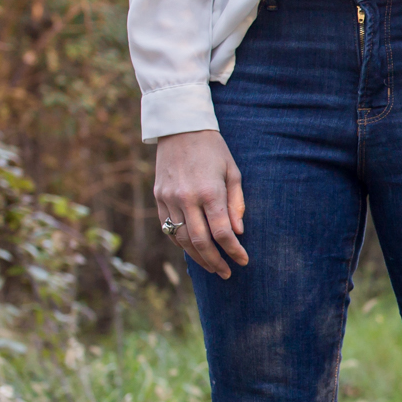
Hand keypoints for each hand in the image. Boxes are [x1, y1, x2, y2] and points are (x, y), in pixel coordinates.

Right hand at [153, 129, 247, 278]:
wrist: (179, 127)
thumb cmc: (213, 149)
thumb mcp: (233, 172)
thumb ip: (236, 204)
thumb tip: (238, 232)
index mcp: (210, 192)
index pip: (222, 232)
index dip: (234, 251)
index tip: (243, 261)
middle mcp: (187, 198)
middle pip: (200, 241)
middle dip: (215, 261)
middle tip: (226, 273)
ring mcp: (169, 198)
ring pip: (181, 238)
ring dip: (197, 257)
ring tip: (211, 266)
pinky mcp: (158, 197)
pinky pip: (168, 227)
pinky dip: (180, 242)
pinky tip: (193, 250)